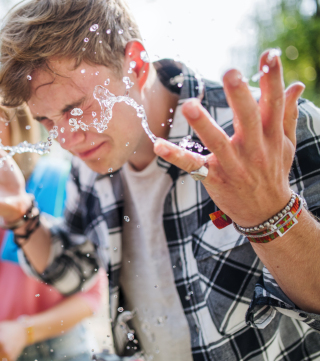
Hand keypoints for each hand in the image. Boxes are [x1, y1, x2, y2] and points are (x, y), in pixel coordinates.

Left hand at [154, 50, 305, 226]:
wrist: (267, 212)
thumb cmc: (273, 171)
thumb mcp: (285, 143)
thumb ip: (287, 113)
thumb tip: (296, 84)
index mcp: (270, 135)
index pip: (273, 103)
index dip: (272, 79)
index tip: (270, 55)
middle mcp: (254, 148)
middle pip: (248, 118)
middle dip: (240, 96)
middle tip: (231, 72)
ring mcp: (233, 164)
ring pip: (218, 142)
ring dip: (203, 124)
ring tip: (189, 106)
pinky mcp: (214, 178)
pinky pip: (192, 166)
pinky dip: (174, 156)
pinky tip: (158, 145)